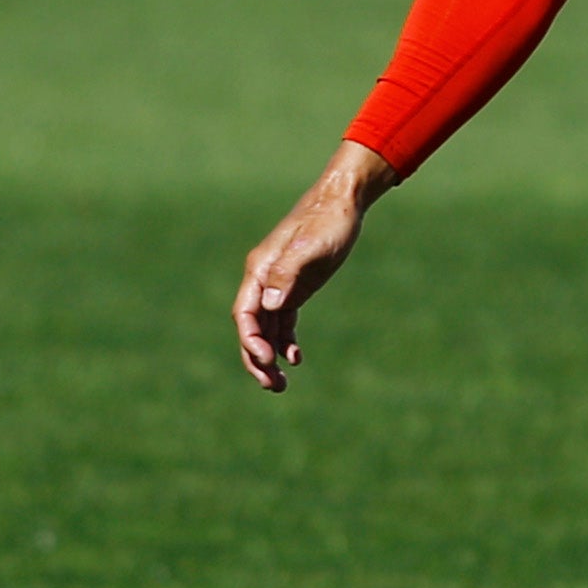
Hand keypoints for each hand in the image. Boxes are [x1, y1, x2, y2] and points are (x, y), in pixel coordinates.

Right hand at [235, 141, 395, 391]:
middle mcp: (263, 280)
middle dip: (256, 358)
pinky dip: (286, 341)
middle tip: (273, 385)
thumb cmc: (328, 221)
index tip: (266, 360)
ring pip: (266, 328)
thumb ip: (288, 274)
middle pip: (251, 328)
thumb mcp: (311, 247)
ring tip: (280, 385)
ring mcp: (278, 285)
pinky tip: (296, 359)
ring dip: (269, 356)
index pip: (245, 313)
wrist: (342, 202)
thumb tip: (269, 304)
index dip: (251, 340)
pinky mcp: (295, 288)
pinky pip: (283, 321)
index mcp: (260, 270)